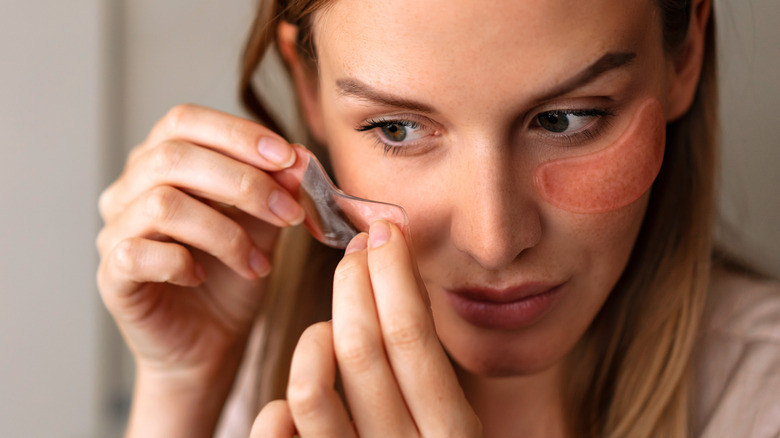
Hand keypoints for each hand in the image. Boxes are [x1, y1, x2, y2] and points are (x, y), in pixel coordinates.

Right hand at [96, 104, 305, 434]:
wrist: (212, 342)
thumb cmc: (233, 277)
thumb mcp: (265, 225)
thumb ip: (277, 188)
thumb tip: (300, 157)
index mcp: (162, 162)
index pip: (185, 120)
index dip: (238, 134)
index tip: (289, 159)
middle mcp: (129, 189)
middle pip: (174, 157)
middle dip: (244, 182)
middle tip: (288, 213)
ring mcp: (114, 231)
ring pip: (162, 204)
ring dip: (225, 232)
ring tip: (258, 264)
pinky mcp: (111, 275)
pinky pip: (138, 253)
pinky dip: (182, 262)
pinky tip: (205, 276)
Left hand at [251, 221, 481, 436]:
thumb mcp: (448, 418)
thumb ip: (425, 364)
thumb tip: (392, 276)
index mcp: (450, 432)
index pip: (412, 335)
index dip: (393, 273)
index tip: (384, 231)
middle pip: (359, 347)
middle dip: (351, 283)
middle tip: (354, 253)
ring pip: (312, 385)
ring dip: (316, 336)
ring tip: (327, 325)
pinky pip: (277, 426)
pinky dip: (282, 400)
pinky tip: (304, 389)